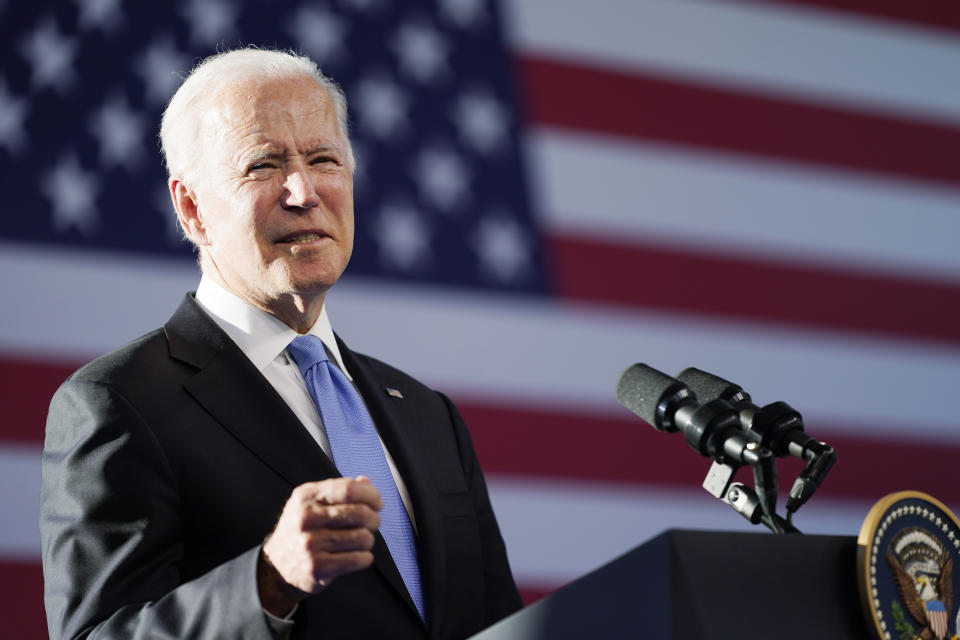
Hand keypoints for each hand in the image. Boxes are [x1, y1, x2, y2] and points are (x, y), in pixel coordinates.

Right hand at [257, 476, 382, 615]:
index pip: (348, 489)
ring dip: (369, 539)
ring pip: (362, 537)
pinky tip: (359, 555)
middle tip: (373, 523)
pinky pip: (357, 559)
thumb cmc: (303, 529)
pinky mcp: (317, 567)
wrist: (276, 565)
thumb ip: (339, 490)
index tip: (378, 502)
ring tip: (362, 540)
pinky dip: (365, 557)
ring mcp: (310, 544)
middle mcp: (306, 518)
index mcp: (306, 496)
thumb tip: (366, 482)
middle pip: (359, 513)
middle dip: (374, 518)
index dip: (370, 494)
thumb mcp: (312, 502)